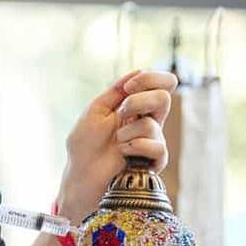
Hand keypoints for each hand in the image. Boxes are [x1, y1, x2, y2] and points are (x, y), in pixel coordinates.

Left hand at [56, 70, 177, 224]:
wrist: (81, 174)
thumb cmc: (84, 144)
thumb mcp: (95, 110)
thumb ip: (116, 91)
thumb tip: (138, 71)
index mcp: (135, 105)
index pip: (161, 84)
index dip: (150, 79)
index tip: (129, 87)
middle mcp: (147, 120)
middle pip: (164, 98)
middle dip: (138, 102)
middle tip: (122, 113)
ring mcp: (151, 141)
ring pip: (153, 125)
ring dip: (128, 132)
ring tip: (117, 143)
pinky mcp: (153, 161)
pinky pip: (158, 147)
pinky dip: (136, 147)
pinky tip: (124, 153)